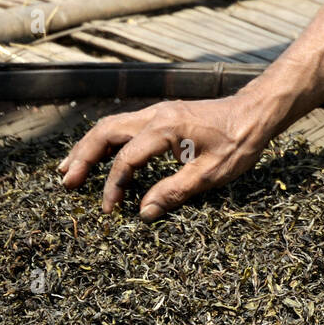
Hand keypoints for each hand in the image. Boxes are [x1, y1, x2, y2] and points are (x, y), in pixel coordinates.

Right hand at [56, 89, 276, 220]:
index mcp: (166, 128)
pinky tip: (100, 155)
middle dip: (82, 157)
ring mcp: (159, 111)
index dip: (113, 186)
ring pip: (112, 124)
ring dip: (89, 146)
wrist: (257, 111)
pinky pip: (126, 125)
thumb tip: (143, 213)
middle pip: (106, 132)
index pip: (126, 159)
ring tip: (69, 169)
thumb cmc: (239, 141)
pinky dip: (106, 140)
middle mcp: (156, 114)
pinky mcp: (164, 114)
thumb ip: (175, 192)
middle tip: (66, 183)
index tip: (110, 210)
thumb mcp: (211, 173)